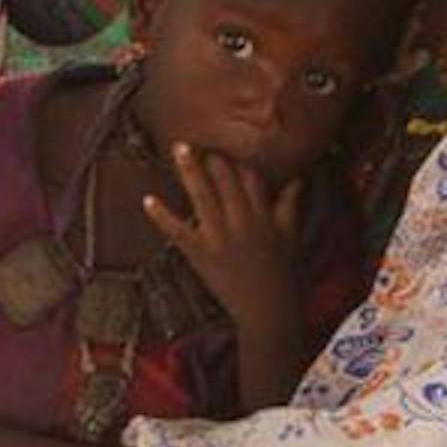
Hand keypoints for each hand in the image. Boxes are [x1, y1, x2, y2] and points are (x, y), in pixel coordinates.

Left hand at [144, 145, 301, 330]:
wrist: (269, 311)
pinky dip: (162, 216)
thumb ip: (291, 205)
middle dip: (213, 157)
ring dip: (189, 170)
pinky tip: (148, 200)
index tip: (229, 141)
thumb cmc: (284, 275)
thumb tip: (298, 178)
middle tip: (199, 135)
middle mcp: (242, 221)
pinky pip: (178, 231)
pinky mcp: (200, 254)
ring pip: (203, 196)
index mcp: (264, 216)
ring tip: (178, 147)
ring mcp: (219, 237)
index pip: (252, 178)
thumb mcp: (292, 236)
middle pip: (226, 181)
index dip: (240, 158)